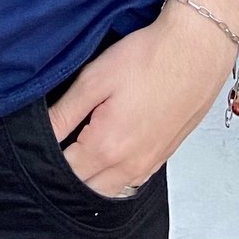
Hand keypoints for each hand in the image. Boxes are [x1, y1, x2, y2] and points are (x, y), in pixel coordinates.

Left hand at [45, 5, 235, 197]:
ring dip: (93, 175)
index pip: (65, 171)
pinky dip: (116, 172)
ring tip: (84, 142)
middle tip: (62, 140)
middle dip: (70, 171)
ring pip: (111, 188)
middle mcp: (130, 165)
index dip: (48, 156)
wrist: (197, 50)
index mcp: (107, 147)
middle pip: (87, 188)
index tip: (42, 137)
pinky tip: (112, 145)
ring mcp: (150, 163)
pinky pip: (133, 179)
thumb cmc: (149, 57)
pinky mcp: (164, 154)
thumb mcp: (96, 78)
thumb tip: (42, 132)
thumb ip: (65, 111)